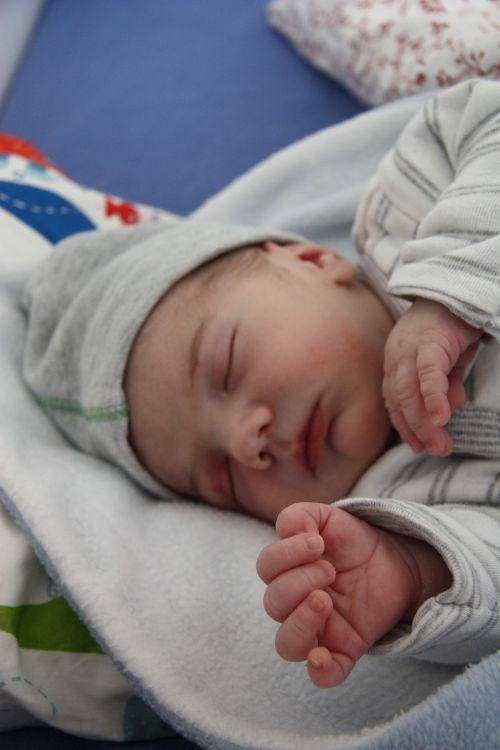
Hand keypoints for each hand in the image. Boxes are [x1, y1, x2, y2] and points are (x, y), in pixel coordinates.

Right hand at [256, 503, 448, 687]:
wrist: (394, 560)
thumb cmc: (352, 541)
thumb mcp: (328, 518)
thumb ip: (301, 516)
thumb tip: (288, 531)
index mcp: (288, 570)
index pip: (266, 568)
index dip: (286, 554)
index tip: (318, 543)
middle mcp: (296, 603)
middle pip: (273, 604)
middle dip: (299, 582)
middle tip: (330, 570)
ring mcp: (319, 630)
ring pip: (287, 644)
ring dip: (300, 623)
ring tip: (324, 600)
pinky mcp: (345, 649)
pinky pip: (324, 676)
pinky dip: (320, 672)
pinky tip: (323, 657)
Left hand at [383, 299, 481, 455]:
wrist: (460, 288)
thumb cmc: (451, 326)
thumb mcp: (447, 363)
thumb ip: (444, 387)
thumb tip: (446, 411)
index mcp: (396, 362)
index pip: (394, 400)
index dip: (405, 425)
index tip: (418, 446)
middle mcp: (397, 355)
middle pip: (399, 400)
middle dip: (416, 430)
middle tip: (435, 450)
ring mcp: (410, 348)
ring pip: (410, 392)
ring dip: (424, 421)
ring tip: (440, 443)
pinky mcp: (431, 341)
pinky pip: (428, 374)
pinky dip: (432, 398)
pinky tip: (441, 417)